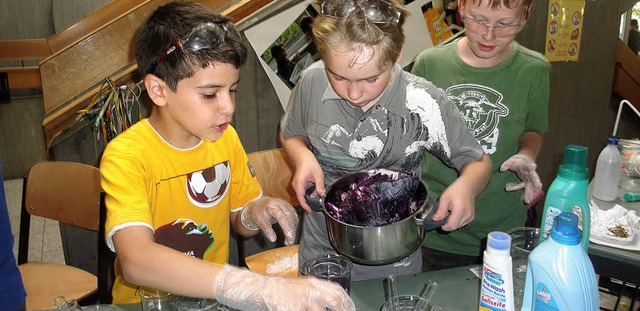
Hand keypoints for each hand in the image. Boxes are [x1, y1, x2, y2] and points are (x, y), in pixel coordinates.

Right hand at [215, 265, 354, 310]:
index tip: (350, 309)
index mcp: (313, 283)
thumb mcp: (299, 287)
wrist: (257, 288)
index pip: (337, 291)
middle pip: (335, 300)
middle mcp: (310, 290)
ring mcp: (300, 301)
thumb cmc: (278, 289)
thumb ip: (315, 294)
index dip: (347, 302)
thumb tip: (330, 304)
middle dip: (342, 309)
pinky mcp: (289, 309)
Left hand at [241, 197, 298, 244]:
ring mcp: (286, 205)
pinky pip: (294, 217)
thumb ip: (266, 230)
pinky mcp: (289, 207)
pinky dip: (294, 226)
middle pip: (290, 219)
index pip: (283, 218)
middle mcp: (281, 204)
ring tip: (289, 239)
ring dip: (293, 230)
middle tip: (289, 242)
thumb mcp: (259, 221)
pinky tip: (290, 233)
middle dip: (291, 232)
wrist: (258, 204)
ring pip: (294, 218)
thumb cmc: (258, 212)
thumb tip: (273, 239)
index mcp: (272, 206)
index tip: (289, 239)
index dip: (287, 229)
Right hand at [291, 155, 324, 212]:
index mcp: (299, 183)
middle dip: (308, 201)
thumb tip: (321, 195)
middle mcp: (295, 185)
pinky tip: (314, 188)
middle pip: (301, 197)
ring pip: (302, 194)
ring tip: (317, 192)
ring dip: (309, 195)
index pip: (300, 197)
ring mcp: (296, 184)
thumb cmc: (309, 163)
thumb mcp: (318, 174)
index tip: (310, 211)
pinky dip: (308, 192)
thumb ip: (319, 185)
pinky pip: (302, 190)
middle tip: (317, 203)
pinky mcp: (298, 183)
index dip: (305, 205)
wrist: (302, 155)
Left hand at [436, 180, 475, 230]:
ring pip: (458, 226)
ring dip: (452, 222)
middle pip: (454, 227)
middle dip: (447, 223)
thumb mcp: (444, 198)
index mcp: (460, 210)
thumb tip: (435, 220)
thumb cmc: (455, 190)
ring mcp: (471, 218)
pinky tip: (455, 213)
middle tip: (445, 212)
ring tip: (450, 212)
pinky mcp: (471, 218)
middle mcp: (467, 216)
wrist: (468, 186)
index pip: (451, 226)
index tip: (440, 218)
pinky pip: (461, 224)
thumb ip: (440, 210)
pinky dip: (456, 221)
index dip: (444, 225)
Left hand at [500, 154, 542, 204]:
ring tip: (528, 200)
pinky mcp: (527, 183)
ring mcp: (530, 179)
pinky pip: (527, 189)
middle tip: (538, 186)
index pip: (529, 165)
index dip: (530, 166)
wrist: (525, 161)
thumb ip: (507, 164)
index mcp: (527, 165)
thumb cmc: (518, 161)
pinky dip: (526, 194)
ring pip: (531, 186)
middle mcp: (530, 173)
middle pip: (533, 177)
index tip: (533, 167)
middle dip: (535, 181)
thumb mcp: (511, 160)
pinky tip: (526, 201)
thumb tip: (502, 168)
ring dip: (530, 192)